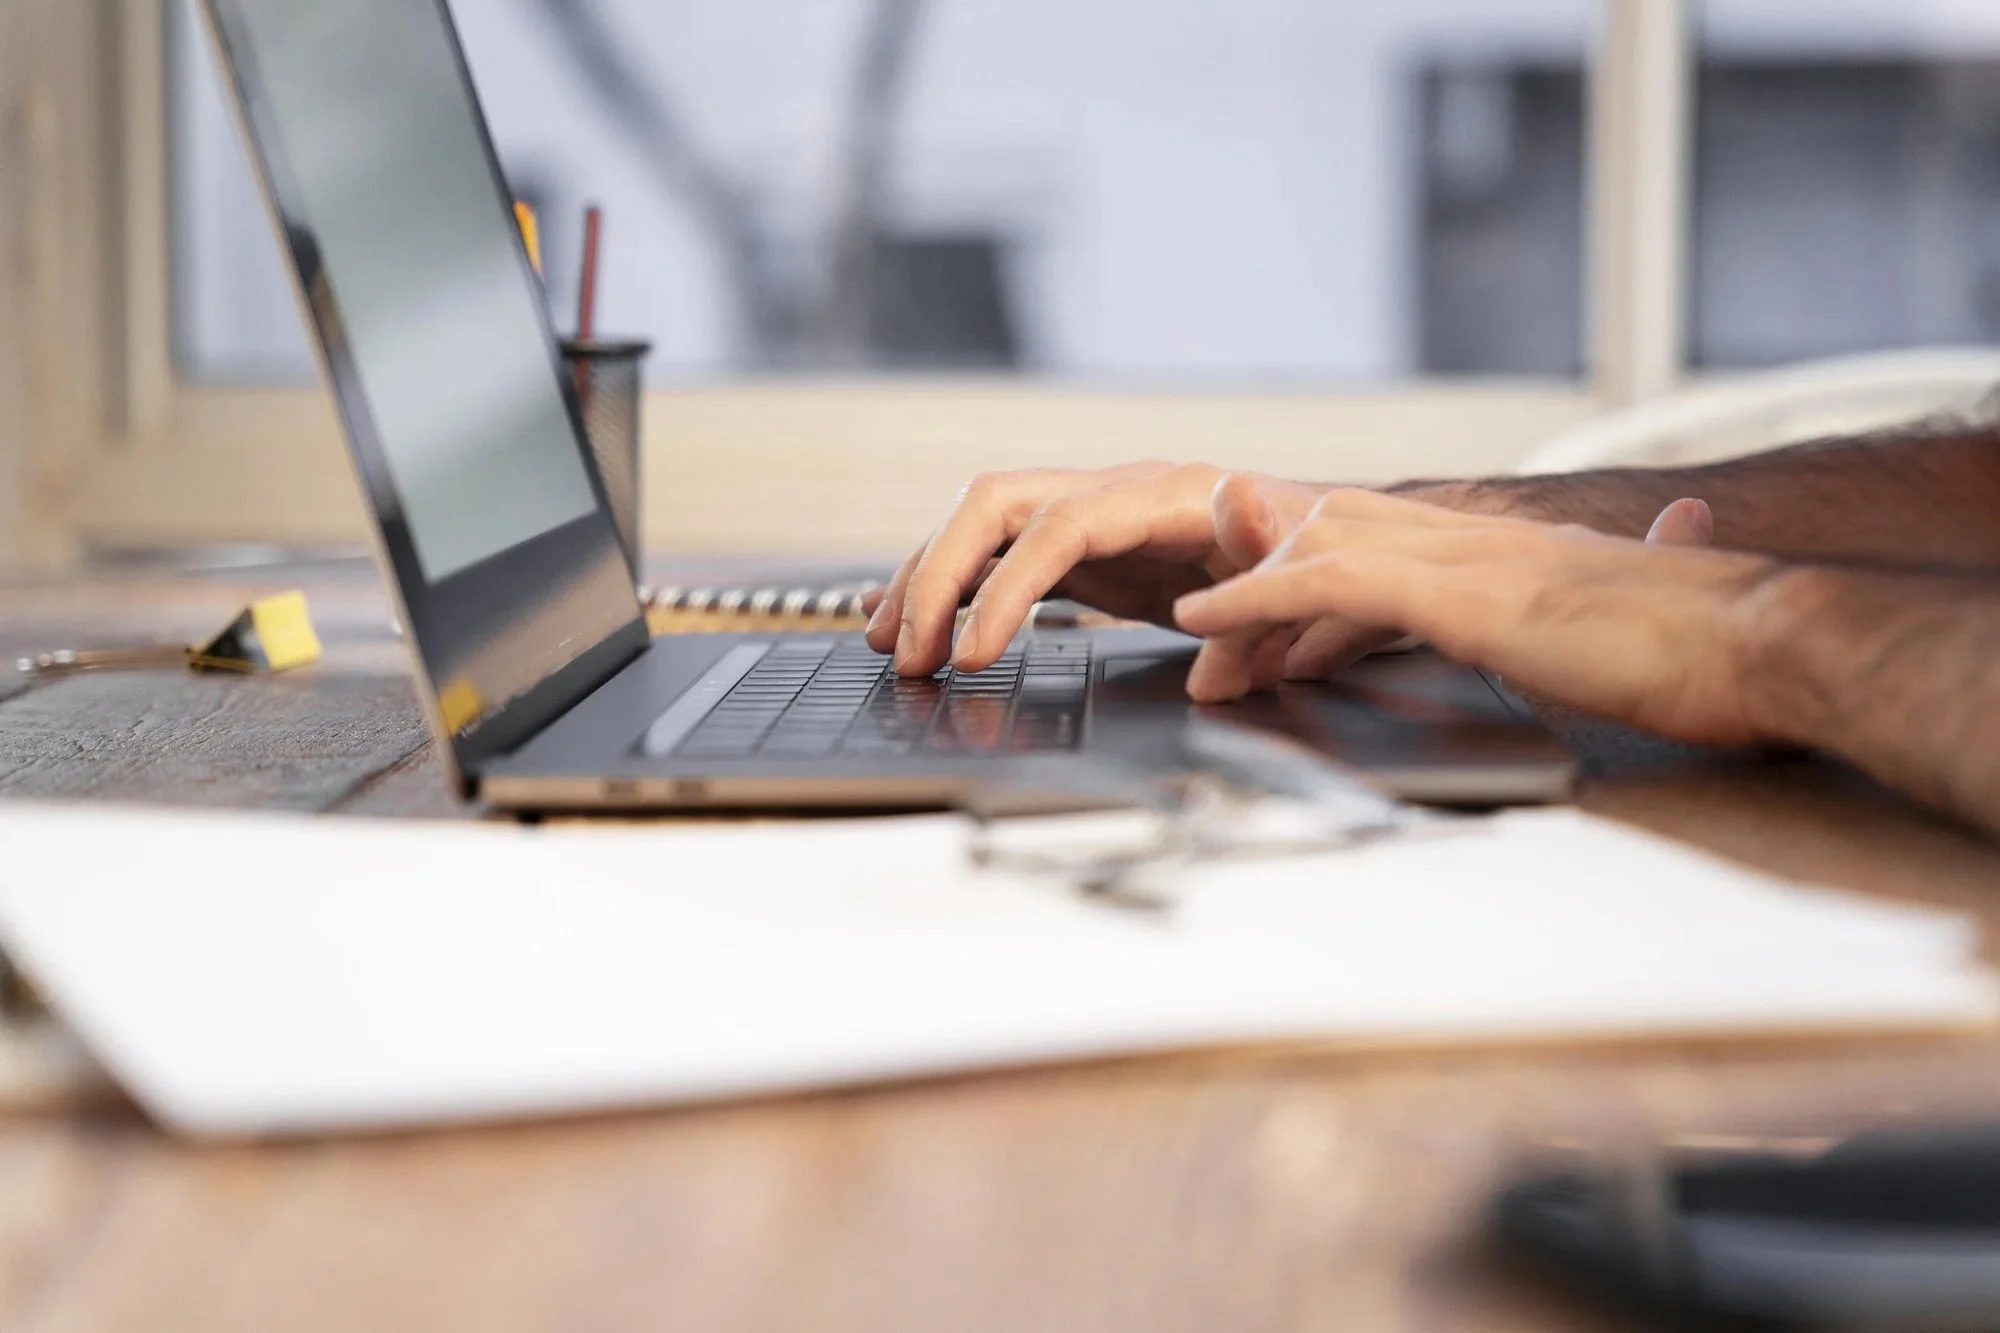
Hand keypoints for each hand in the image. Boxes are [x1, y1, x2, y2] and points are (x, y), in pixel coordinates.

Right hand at [861, 463, 1324, 674]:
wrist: (1323, 548)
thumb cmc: (1315, 562)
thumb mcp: (1307, 564)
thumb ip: (1270, 549)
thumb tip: (1239, 507)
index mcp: (1164, 496)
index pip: (1058, 528)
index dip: (1006, 589)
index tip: (974, 655)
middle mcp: (1114, 492)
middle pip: (994, 506)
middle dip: (939, 577)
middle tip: (910, 655)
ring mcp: (1090, 514)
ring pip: (981, 525)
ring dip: (928, 580)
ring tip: (892, 647)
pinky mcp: (1082, 548)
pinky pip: (996, 553)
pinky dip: (949, 582)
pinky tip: (903, 612)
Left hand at [1173, 490, 1784, 745]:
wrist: (1763, 643)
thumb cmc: (1709, 650)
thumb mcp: (1630, 623)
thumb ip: (1612, 599)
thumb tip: (1659, 564)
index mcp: (1510, 550)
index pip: (1385, 546)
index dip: (1316, 584)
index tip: (1274, 640)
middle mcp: (1478, 539)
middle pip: (1335, 533)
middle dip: (1263, 588)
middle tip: (1214, 649)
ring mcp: (1467, 556)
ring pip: (1318, 546)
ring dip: (1246, 602)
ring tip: (1198, 657)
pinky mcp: (1462, 591)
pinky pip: (1330, 578)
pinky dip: (1258, 597)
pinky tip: (1210, 624)